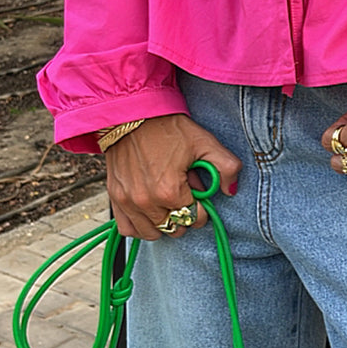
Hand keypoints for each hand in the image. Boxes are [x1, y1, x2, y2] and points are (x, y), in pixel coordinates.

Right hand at [105, 114, 241, 240]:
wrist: (131, 114)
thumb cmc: (166, 127)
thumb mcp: (204, 142)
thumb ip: (226, 166)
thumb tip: (231, 190)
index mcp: (170, 191)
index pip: (195, 219)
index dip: (202, 208)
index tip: (198, 193)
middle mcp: (146, 201)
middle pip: (176, 228)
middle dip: (185, 215)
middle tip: (183, 194)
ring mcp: (128, 202)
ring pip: (152, 233)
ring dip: (164, 223)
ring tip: (167, 204)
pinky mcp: (115, 198)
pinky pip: (128, 229)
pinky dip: (140, 226)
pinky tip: (149, 213)